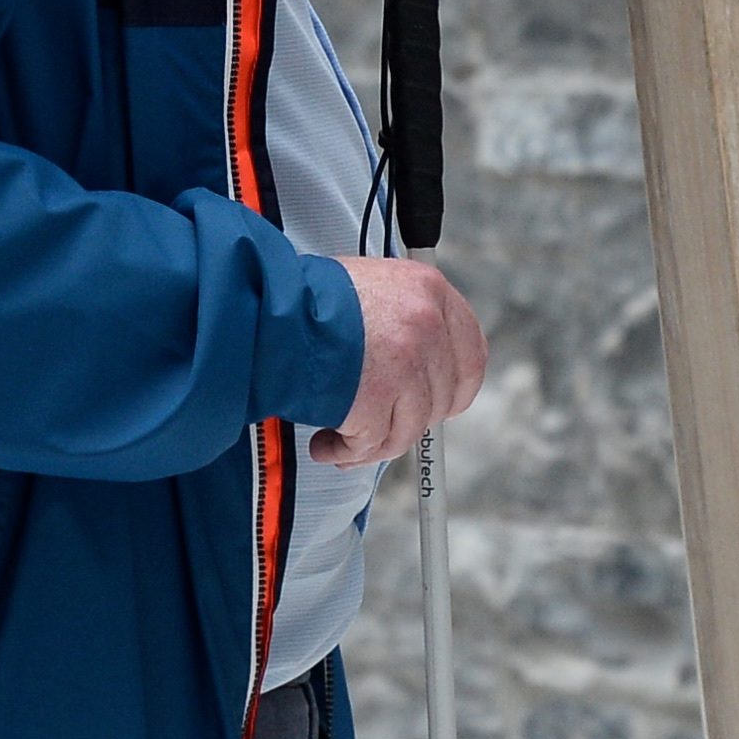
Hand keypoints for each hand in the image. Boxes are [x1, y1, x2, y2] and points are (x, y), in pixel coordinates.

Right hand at [314, 254, 486, 467]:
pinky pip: (375, 443)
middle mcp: (425, 324)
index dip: (456, 389)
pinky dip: (349, 453)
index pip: (472, 355)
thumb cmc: (307, 300)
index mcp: (428, 290)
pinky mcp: (377, 397)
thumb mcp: (372, 286)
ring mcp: (406, 362)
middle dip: (409, 420)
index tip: (439, 405)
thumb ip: (403, 319)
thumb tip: (423, 369)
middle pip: (441, 399)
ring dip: (375, 442)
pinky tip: (326, 445)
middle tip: (378, 424)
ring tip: (340, 439)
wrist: (266, 310)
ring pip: (409, 427)